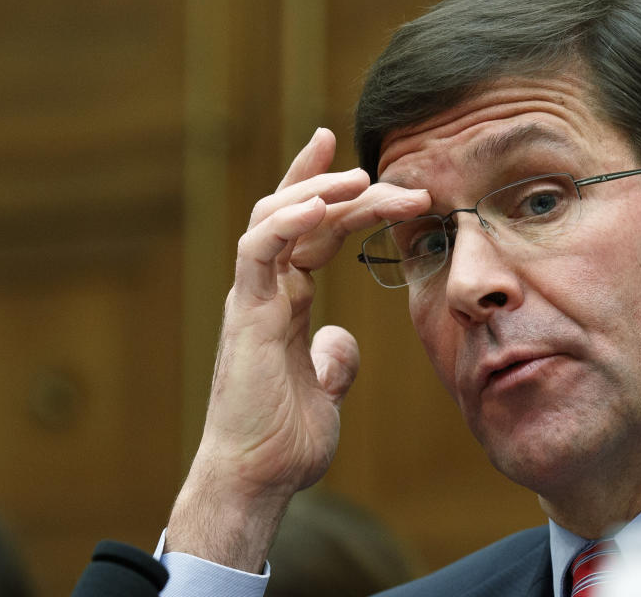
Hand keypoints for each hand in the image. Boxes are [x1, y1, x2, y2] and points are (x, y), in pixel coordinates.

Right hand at [165, 128, 429, 570]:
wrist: (258, 477)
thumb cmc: (284, 438)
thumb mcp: (325, 388)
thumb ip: (333, 359)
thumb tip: (342, 340)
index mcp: (285, 299)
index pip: (308, 229)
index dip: (330, 192)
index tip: (361, 162)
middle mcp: (266, 289)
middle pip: (299, 213)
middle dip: (342, 186)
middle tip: (394, 176)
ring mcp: (253, 298)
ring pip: (274, 218)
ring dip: (317, 191)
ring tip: (362, 179)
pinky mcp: (246, 314)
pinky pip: (258, 251)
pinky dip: (286, 222)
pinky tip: (321, 206)